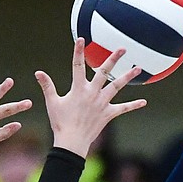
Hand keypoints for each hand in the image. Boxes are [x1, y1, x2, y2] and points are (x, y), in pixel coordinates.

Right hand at [35, 38, 146, 157]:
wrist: (72, 141)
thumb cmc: (61, 122)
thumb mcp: (52, 102)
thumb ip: (47, 86)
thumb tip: (38, 72)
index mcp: (78, 89)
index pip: (77, 66)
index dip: (78, 52)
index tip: (81, 39)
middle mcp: (92, 93)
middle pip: (104, 72)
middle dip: (113, 59)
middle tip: (123, 48)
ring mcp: (102, 103)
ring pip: (117, 86)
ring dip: (127, 77)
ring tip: (137, 68)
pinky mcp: (108, 114)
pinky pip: (123, 109)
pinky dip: (133, 105)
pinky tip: (144, 102)